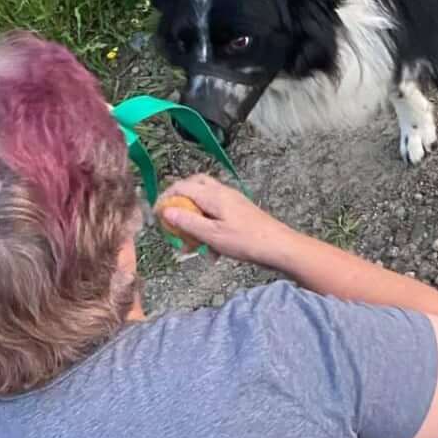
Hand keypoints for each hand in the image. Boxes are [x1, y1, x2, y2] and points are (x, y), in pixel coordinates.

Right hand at [154, 174, 296, 267]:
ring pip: (205, 201)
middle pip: (194, 186)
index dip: (165, 198)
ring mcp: (233, 200)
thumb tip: (167, 211)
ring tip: (191, 242)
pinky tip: (212, 250)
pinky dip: (209, 226)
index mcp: (213, 195)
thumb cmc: (246, 241)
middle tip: (172, 219)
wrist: (280, 247)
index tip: (156, 215)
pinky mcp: (240, 211)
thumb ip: (188, 222)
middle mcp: (222, 192)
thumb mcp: (212, 235)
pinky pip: (217, 213)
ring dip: (195, 218)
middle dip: (180, 201)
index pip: (181, 187)